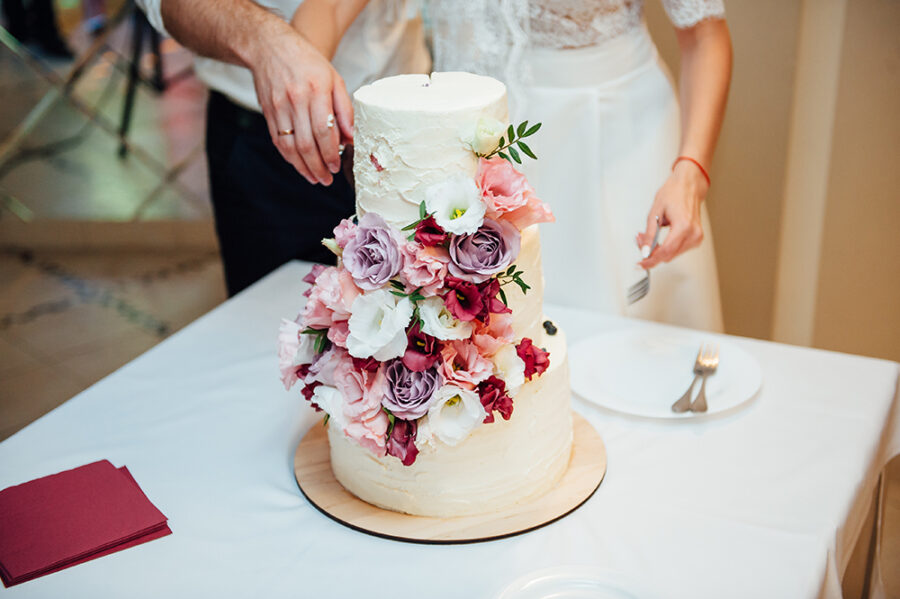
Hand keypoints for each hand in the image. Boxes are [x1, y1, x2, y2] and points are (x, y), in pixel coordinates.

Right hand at [247, 21, 352, 184]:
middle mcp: (296, 100)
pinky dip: (289, 158)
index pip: (324, 130)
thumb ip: (344, 109)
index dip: (330, 153)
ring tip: (315, 178)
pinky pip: (278, 141)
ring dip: (303, 168)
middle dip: (318, 167)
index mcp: (316, 90)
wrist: (269, 47)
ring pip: (290, 146)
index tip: (336, 166)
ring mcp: (279, 107)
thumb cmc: (307, 62)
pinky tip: (300, 166)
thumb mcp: (333, 79)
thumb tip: (352, 137)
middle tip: (327, 179)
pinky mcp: (268, 113)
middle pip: (307, 143)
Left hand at [636, 160, 708, 268]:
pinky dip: (666, 247)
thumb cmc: (674, 193)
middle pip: (668, 255)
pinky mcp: (696, 238)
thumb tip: (645, 251)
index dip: (650, 260)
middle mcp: (693, 234)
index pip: (665, 252)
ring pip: (672, 255)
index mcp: (684, 226)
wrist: (689, 185)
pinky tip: (659, 238)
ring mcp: (697, 237)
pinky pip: (677, 250)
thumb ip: (649, 234)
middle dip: (652, 252)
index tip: (641, 264)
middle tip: (640, 241)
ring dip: (658, 250)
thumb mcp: (655, 213)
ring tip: (647, 237)